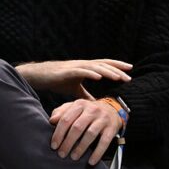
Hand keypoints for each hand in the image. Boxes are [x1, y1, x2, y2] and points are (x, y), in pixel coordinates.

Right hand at [16, 59, 131, 96]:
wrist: (38, 76)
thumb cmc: (55, 81)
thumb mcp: (73, 89)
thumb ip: (85, 95)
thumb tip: (95, 103)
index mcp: (85, 68)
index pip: (105, 65)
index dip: (117, 66)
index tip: (130, 70)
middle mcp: (82, 64)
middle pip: (104, 65)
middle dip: (117, 70)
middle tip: (129, 77)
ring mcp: (75, 67)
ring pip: (95, 67)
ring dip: (108, 72)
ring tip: (118, 77)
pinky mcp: (67, 71)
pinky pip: (82, 71)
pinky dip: (91, 73)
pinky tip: (99, 77)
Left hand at [49, 99, 123, 164]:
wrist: (111, 109)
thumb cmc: (87, 111)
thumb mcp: (73, 108)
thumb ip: (61, 113)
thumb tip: (51, 120)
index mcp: (79, 105)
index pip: (66, 119)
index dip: (58, 134)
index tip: (54, 145)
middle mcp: (91, 110)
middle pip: (77, 127)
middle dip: (68, 142)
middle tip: (61, 153)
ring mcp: (103, 119)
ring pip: (90, 134)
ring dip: (81, 148)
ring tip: (73, 157)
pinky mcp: (112, 128)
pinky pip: (105, 142)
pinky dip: (97, 153)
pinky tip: (91, 161)